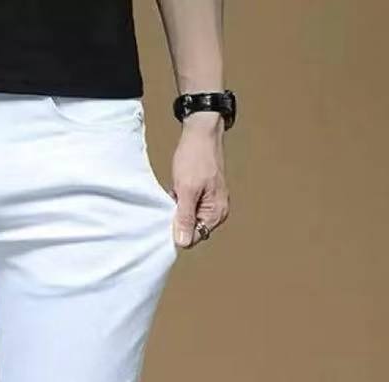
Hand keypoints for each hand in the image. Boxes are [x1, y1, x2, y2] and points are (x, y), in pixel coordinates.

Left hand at [169, 112, 228, 248]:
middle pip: (190, 229)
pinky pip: (186, 207)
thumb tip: (183, 242)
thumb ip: (185, 217)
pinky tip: (177, 188)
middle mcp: (216, 212)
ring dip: (177, 208)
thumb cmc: (196, 157)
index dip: (179, 230)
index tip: (171, 215)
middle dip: (178, 218)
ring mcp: (209, 204)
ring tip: (177, 191)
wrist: (200, 133)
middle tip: (175, 199)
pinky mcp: (202, 196)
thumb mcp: (187, 190)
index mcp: (216, 213)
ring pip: (186, 218)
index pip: (193, 238)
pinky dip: (178, 200)